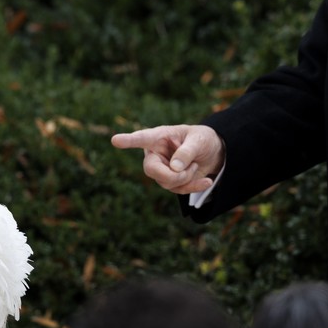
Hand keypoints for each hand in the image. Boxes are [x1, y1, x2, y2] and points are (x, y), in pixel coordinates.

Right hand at [111, 124, 225, 194]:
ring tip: (196, 165)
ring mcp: (160, 169)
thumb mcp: (199, 141)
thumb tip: (174, 169)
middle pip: (151, 169)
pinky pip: (178, 190)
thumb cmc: (202, 140)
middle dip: (172, 175)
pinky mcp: (169, 181)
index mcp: (158, 137)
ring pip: (166, 182)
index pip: (141, 138)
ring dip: (186, 178)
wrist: (213, 153)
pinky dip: (194, 187)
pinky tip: (207, 182)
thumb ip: (186, 152)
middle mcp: (155, 153)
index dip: (129, 140)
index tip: (115, 140)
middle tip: (191, 168)